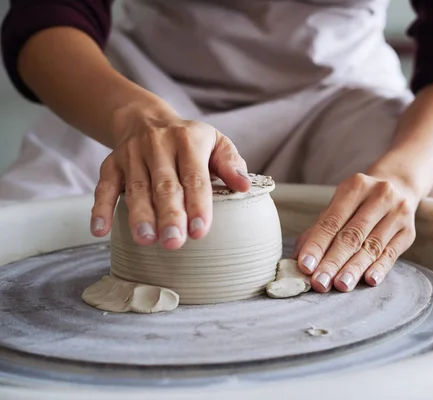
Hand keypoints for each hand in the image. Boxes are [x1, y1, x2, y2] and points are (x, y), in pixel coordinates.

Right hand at [89, 104, 250, 249]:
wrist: (145, 117)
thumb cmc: (190, 139)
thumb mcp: (216, 142)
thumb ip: (231, 163)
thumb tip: (244, 186)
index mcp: (188, 141)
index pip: (194, 176)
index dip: (197, 204)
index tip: (200, 230)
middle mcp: (158, 145)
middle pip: (164, 185)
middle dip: (169, 214)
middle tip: (173, 242)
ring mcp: (132, 155)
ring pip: (135, 188)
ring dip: (139, 215)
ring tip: (146, 239)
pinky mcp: (111, 163)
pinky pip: (105, 186)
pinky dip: (100, 208)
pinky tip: (100, 231)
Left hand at [293, 173, 418, 291]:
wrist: (399, 187)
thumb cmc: (359, 203)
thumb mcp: (339, 207)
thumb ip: (318, 231)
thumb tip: (296, 259)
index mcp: (355, 186)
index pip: (332, 221)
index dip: (317, 245)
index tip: (306, 267)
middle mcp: (379, 195)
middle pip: (352, 235)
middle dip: (333, 261)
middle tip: (320, 283)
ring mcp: (398, 212)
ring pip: (372, 246)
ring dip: (354, 268)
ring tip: (341, 285)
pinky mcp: (409, 231)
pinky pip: (392, 253)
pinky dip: (379, 268)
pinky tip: (369, 280)